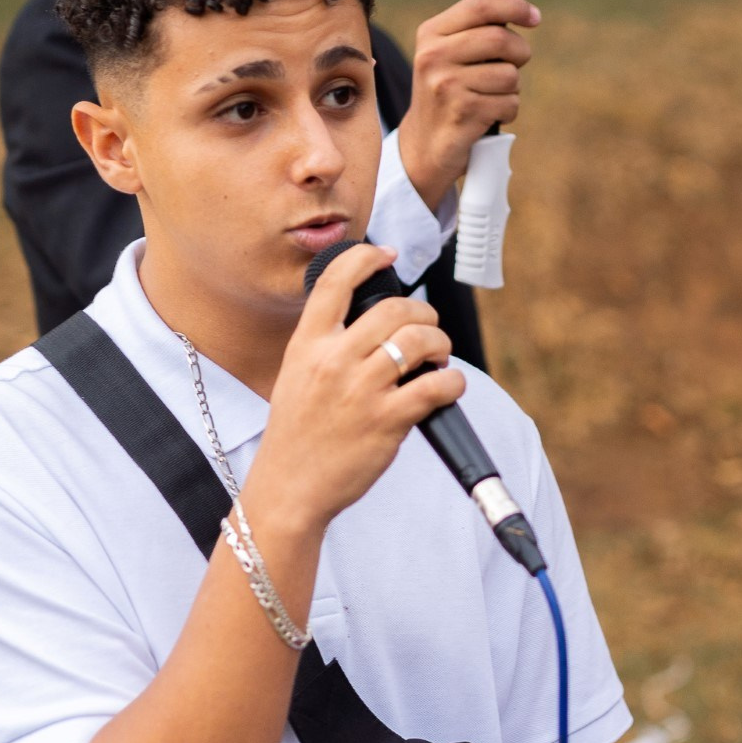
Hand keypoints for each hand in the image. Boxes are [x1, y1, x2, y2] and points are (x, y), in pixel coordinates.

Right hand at [237, 244, 463, 541]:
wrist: (290, 488)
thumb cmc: (298, 434)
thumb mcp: (296, 376)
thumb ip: (328, 345)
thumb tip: (376, 320)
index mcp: (307, 345)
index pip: (335, 281)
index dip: (366, 257)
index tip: (387, 254)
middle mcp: (334, 360)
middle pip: (394, 308)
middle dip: (423, 314)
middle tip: (427, 330)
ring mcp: (362, 390)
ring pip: (420, 341)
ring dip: (440, 345)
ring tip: (437, 360)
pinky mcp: (388, 420)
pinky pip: (437, 385)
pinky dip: (451, 383)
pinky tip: (446, 388)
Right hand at [400, 0, 537, 205]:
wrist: (424, 144)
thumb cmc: (446, 90)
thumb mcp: (450, 51)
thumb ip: (472, 20)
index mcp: (431, 33)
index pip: (480, 6)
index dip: (514, 6)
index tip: (535, 17)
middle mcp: (433, 56)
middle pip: (501, 39)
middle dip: (520, 53)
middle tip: (516, 62)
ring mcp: (446, 85)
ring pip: (510, 75)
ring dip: (511, 88)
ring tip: (491, 95)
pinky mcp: (462, 114)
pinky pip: (510, 103)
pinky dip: (508, 110)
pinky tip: (489, 114)